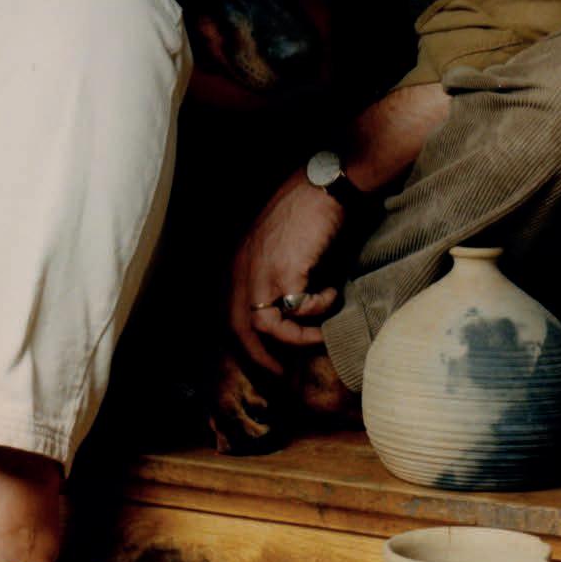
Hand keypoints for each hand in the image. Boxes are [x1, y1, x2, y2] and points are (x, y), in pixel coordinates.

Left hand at [229, 169, 342, 373]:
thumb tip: (289, 315)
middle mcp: (240, 269)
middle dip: (259, 359)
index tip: (264, 363)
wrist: (325, 184)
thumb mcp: (279, 246)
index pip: (227, 315)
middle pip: (237, 330)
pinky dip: (318, 309)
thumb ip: (275, 277)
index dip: (244, 344)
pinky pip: (299, 311)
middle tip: (282, 377)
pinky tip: (332, 293)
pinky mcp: (284, 272)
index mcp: (236, 264)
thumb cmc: (308, 211)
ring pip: (266, 328)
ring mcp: (259, 271)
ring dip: (296, 338)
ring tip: (320, 334)